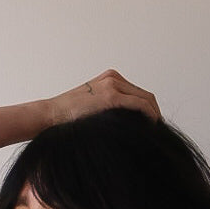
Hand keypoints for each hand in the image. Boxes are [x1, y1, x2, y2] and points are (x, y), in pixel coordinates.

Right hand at [46, 69, 160, 127]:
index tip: (152, 123)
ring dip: (154, 115)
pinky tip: (151, 127)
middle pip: (144, 94)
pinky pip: (139, 105)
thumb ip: (107, 108)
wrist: (51, 114)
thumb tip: (123, 124)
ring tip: (156, 131)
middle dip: (154, 112)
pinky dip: (149, 115)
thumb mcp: (90, 106)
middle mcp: (113, 78)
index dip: (148, 108)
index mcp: (109, 78)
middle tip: (158, 129)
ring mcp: (112, 85)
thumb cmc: (67, 117)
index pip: (136, 92)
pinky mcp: (111, 96)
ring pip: (145, 99)